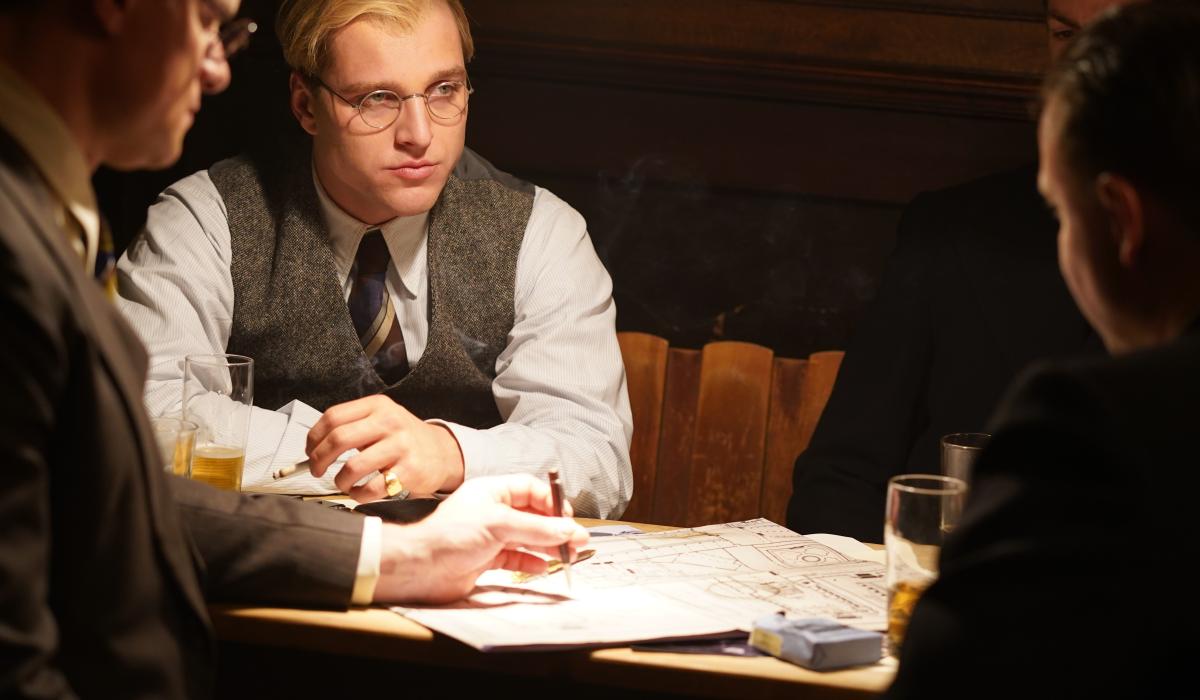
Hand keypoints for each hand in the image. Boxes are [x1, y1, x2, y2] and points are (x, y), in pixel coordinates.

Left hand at [306, 395, 464, 500]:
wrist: (442, 452)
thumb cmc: (402, 439)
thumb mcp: (381, 419)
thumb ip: (352, 426)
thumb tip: (314, 448)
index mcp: (377, 406)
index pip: (333, 417)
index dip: (314, 437)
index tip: (309, 451)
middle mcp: (389, 422)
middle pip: (339, 439)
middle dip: (319, 459)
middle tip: (316, 470)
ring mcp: (401, 446)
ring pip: (353, 467)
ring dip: (340, 480)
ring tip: (342, 483)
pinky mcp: (409, 471)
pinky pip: (372, 488)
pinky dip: (358, 495)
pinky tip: (359, 493)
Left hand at [372, 474, 588, 603]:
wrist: (420, 567)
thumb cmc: (451, 536)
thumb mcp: (500, 525)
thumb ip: (538, 529)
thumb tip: (569, 530)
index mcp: (492, 491)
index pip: (530, 489)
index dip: (551, 501)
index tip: (567, 517)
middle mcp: (492, 511)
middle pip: (532, 515)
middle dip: (554, 527)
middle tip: (575, 540)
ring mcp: (489, 535)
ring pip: (526, 538)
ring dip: (547, 546)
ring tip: (566, 556)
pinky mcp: (486, 558)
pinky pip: (516, 558)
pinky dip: (531, 562)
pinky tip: (542, 567)